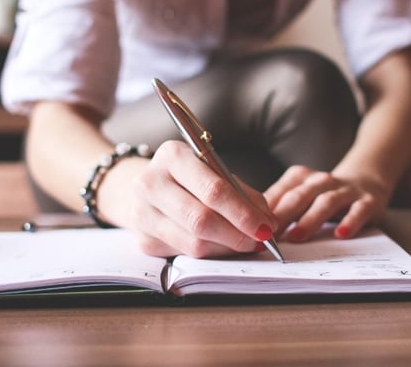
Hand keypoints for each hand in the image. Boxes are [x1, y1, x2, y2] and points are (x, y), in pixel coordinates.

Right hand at [124, 140, 278, 257]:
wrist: (150, 185)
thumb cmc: (190, 176)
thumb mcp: (214, 170)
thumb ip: (241, 192)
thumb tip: (268, 222)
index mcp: (173, 156)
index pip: (213, 190)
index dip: (243, 213)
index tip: (266, 227)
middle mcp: (151, 183)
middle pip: (201, 220)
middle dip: (237, 235)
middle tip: (260, 240)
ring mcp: (142, 213)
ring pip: (194, 243)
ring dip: (227, 248)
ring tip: (246, 244)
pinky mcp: (143, 240)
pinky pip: (185, 254)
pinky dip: (211, 254)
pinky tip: (222, 247)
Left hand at [264, 165, 389, 241]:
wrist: (366, 181)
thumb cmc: (323, 195)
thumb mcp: (301, 196)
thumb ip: (280, 207)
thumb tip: (250, 227)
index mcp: (300, 177)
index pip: (279, 193)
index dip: (265, 211)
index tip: (252, 228)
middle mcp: (321, 181)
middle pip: (298, 196)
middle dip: (282, 216)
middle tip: (268, 236)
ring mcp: (344, 190)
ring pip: (325, 202)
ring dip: (310, 220)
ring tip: (296, 236)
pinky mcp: (366, 201)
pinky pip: (358, 211)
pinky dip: (349, 222)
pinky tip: (340, 234)